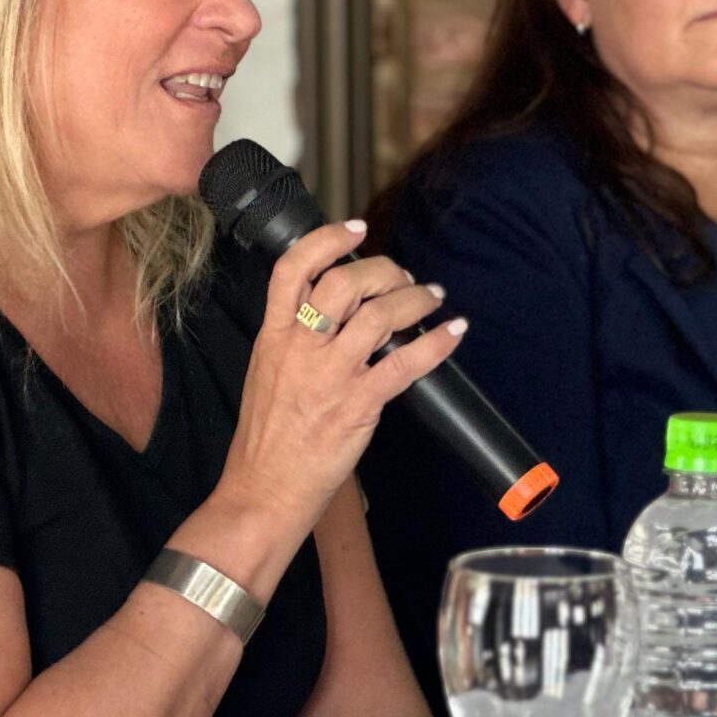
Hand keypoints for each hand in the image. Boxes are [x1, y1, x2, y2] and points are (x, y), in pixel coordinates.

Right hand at [221, 221, 464, 529]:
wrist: (264, 488)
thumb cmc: (265, 440)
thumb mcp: (264, 374)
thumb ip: (292, 341)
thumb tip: (330, 317)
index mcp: (273, 337)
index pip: (292, 270)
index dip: (327, 240)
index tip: (355, 228)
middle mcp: (301, 348)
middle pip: (344, 283)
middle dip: (383, 270)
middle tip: (402, 277)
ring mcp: (330, 375)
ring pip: (379, 315)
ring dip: (414, 299)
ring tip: (431, 298)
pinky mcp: (357, 405)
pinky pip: (404, 363)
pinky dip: (435, 343)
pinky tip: (451, 332)